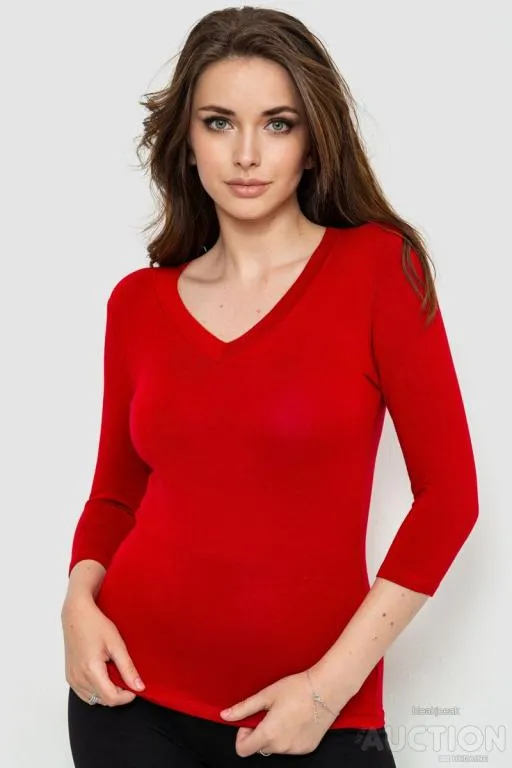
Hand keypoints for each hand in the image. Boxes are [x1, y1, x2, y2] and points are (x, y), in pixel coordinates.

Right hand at [61, 594, 145, 706]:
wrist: (76, 615)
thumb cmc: (96, 625)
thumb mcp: (117, 644)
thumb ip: (128, 668)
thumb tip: (139, 687)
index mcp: (91, 670)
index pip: (111, 698)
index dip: (126, 697)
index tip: (135, 688)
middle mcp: (78, 678)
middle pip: (102, 700)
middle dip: (117, 695)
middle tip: (126, 679)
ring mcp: (72, 678)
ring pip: (93, 699)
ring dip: (106, 693)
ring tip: (114, 675)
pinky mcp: (69, 676)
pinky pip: (84, 693)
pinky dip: (96, 690)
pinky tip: (103, 676)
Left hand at [219, 669, 350, 756]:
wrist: (326, 690)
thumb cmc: (296, 688)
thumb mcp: (266, 695)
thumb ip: (244, 708)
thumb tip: (225, 715)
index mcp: (268, 733)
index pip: (243, 750)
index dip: (242, 735)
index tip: (250, 721)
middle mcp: (281, 747)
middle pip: (259, 748)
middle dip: (259, 733)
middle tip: (269, 713)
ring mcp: (295, 750)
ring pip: (275, 748)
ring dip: (274, 736)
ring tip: (285, 714)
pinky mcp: (307, 748)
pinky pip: (290, 748)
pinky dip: (288, 738)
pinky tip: (296, 720)